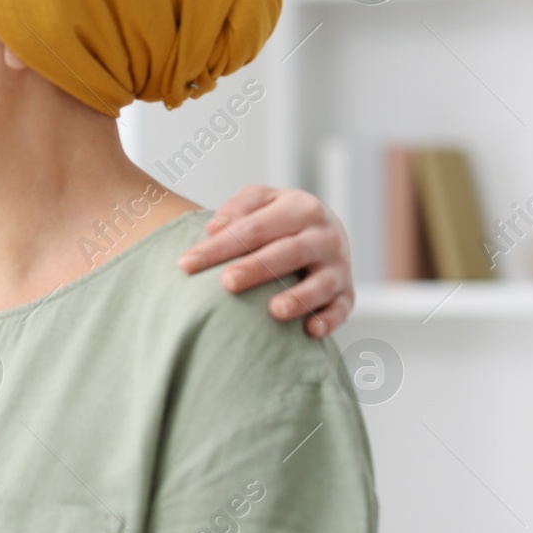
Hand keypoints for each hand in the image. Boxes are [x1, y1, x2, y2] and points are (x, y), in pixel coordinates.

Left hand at [178, 185, 353, 338]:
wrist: (321, 230)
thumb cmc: (277, 219)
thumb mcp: (260, 201)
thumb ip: (239, 208)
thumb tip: (214, 227)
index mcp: (300, 208)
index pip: (254, 228)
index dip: (219, 246)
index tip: (185, 264)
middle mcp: (324, 235)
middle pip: (289, 252)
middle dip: (256, 268)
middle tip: (226, 282)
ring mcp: (339, 265)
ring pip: (321, 282)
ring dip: (299, 297)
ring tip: (273, 311)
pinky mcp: (347, 292)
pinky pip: (342, 308)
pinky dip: (329, 320)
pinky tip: (310, 332)